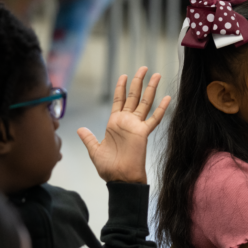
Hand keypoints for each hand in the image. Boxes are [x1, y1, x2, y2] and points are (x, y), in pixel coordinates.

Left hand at [77, 67, 171, 183]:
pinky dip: (161, 109)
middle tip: (144, 67)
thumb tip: (79, 129)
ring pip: (145, 103)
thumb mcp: (94, 151)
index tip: (125, 75)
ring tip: (157, 75)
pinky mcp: (143, 134)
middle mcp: (126, 122)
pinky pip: (154, 119)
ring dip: (150, 89)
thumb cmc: (108, 168)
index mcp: (114, 123)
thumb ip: (88, 138)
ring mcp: (136, 127)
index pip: (119, 100)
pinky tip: (168, 98)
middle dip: (138, 81)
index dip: (121, 87)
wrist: (120, 179)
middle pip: (133, 97)